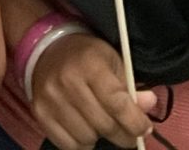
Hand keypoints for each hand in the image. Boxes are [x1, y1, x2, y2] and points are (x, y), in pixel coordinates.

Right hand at [26, 30, 161, 149]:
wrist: (48, 49)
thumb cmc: (87, 56)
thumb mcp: (113, 62)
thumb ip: (131, 86)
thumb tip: (148, 105)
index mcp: (91, 65)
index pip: (118, 104)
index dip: (136, 122)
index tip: (144, 128)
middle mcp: (68, 82)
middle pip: (104, 125)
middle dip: (123, 134)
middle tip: (129, 134)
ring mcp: (51, 99)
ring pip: (87, 138)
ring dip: (100, 136)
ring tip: (101, 124)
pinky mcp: (40, 113)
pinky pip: (68, 145)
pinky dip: (81, 143)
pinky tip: (85, 128)